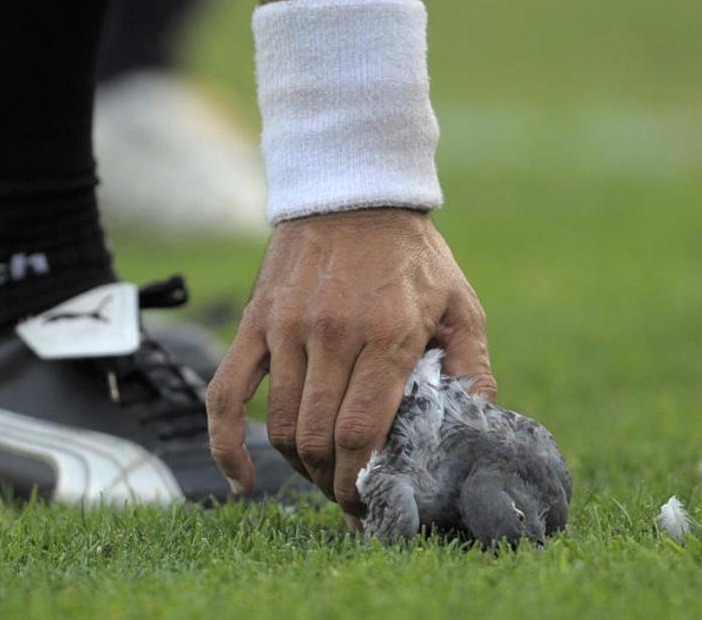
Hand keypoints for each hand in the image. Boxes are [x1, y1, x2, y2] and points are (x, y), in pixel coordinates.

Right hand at [206, 208, 495, 521]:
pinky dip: (227, 446)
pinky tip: (241, 483)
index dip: (362, 481)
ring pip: (279, 425)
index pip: (361, 432)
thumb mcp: (459, 305)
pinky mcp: (255, 324)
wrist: (351, 194)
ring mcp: (286, 329)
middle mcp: (332, 334)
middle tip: (350, 496)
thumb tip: (476, 428)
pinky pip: (225, 394)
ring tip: (319, 476)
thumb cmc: (412, 255)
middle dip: (333, 482)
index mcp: (388, 335)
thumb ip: (470, 369)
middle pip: (317, 438)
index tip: (372, 507)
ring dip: (298, 466)